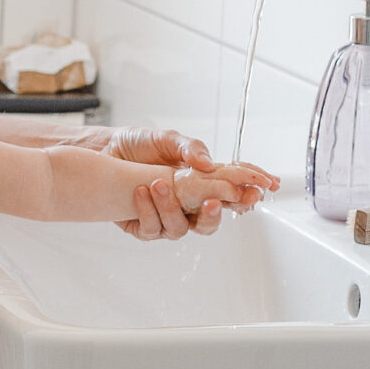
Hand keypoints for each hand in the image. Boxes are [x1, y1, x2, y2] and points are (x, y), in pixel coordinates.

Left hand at [109, 138, 279, 241]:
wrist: (105, 150)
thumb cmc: (140, 145)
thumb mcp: (168, 139)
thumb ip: (190, 149)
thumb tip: (209, 164)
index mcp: (200, 183)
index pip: (232, 192)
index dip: (251, 192)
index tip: (264, 187)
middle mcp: (186, 204)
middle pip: (210, 223)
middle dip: (214, 215)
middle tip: (212, 202)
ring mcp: (166, 217)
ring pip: (179, 229)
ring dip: (170, 208)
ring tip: (157, 184)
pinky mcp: (143, 225)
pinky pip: (150, 229)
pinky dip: (146, 211)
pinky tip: (139, 192)